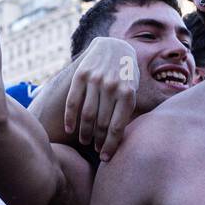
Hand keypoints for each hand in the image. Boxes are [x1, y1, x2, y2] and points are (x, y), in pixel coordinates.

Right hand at [59, 37, 138, 158]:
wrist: (114, 47)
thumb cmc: (127, 75)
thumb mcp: (133, 90)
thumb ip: (126, 110)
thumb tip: (118, 140)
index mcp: (128, 93)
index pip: (117, 128)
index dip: (110, 146)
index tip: (105, 158)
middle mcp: (112, 87)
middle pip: (101, 124)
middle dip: (98, 141)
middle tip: (95, 150)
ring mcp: (95, 80)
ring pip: (87, 115)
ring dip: (84, 132)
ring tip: (85, 141)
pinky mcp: (81, 75)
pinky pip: (73, 101)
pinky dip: (70, 118)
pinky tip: (70, 130)